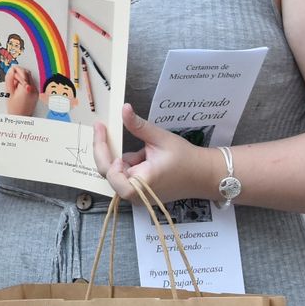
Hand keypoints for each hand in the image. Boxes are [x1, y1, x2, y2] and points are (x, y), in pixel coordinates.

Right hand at [4, 66, 37, 116]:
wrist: (21, 118)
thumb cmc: (14, 109)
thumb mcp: (9, 93)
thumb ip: (10, 80)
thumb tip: (11, 70)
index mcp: (26, 88)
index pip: (22, 72)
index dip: (15, 70)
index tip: (11, 71)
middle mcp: (33, 89)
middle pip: (27, 73)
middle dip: (19, 74)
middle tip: (12, 80)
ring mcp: (36, 91)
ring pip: (29, 77)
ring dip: (22, 78)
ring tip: (15, 87)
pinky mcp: (36, 93)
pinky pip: (31, 83)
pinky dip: (25, 83)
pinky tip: (19, 90)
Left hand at [92, 103, 213, 206]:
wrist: (203, 175)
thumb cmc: (185, 158)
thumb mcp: (161, 138)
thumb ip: (139, 126)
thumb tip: (124, 108)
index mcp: (143, 183)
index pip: (112, 175)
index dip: (103, 154)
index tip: (103, 131)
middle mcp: (138, 194)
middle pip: (110, 173)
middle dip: (107, 150)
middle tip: (101, 128)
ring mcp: (139, 197)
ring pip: (118, 174)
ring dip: (124, 158)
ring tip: (145, 150)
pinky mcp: (141, 195)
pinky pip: (127, 177)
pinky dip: (131, 164)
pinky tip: (146, 157)